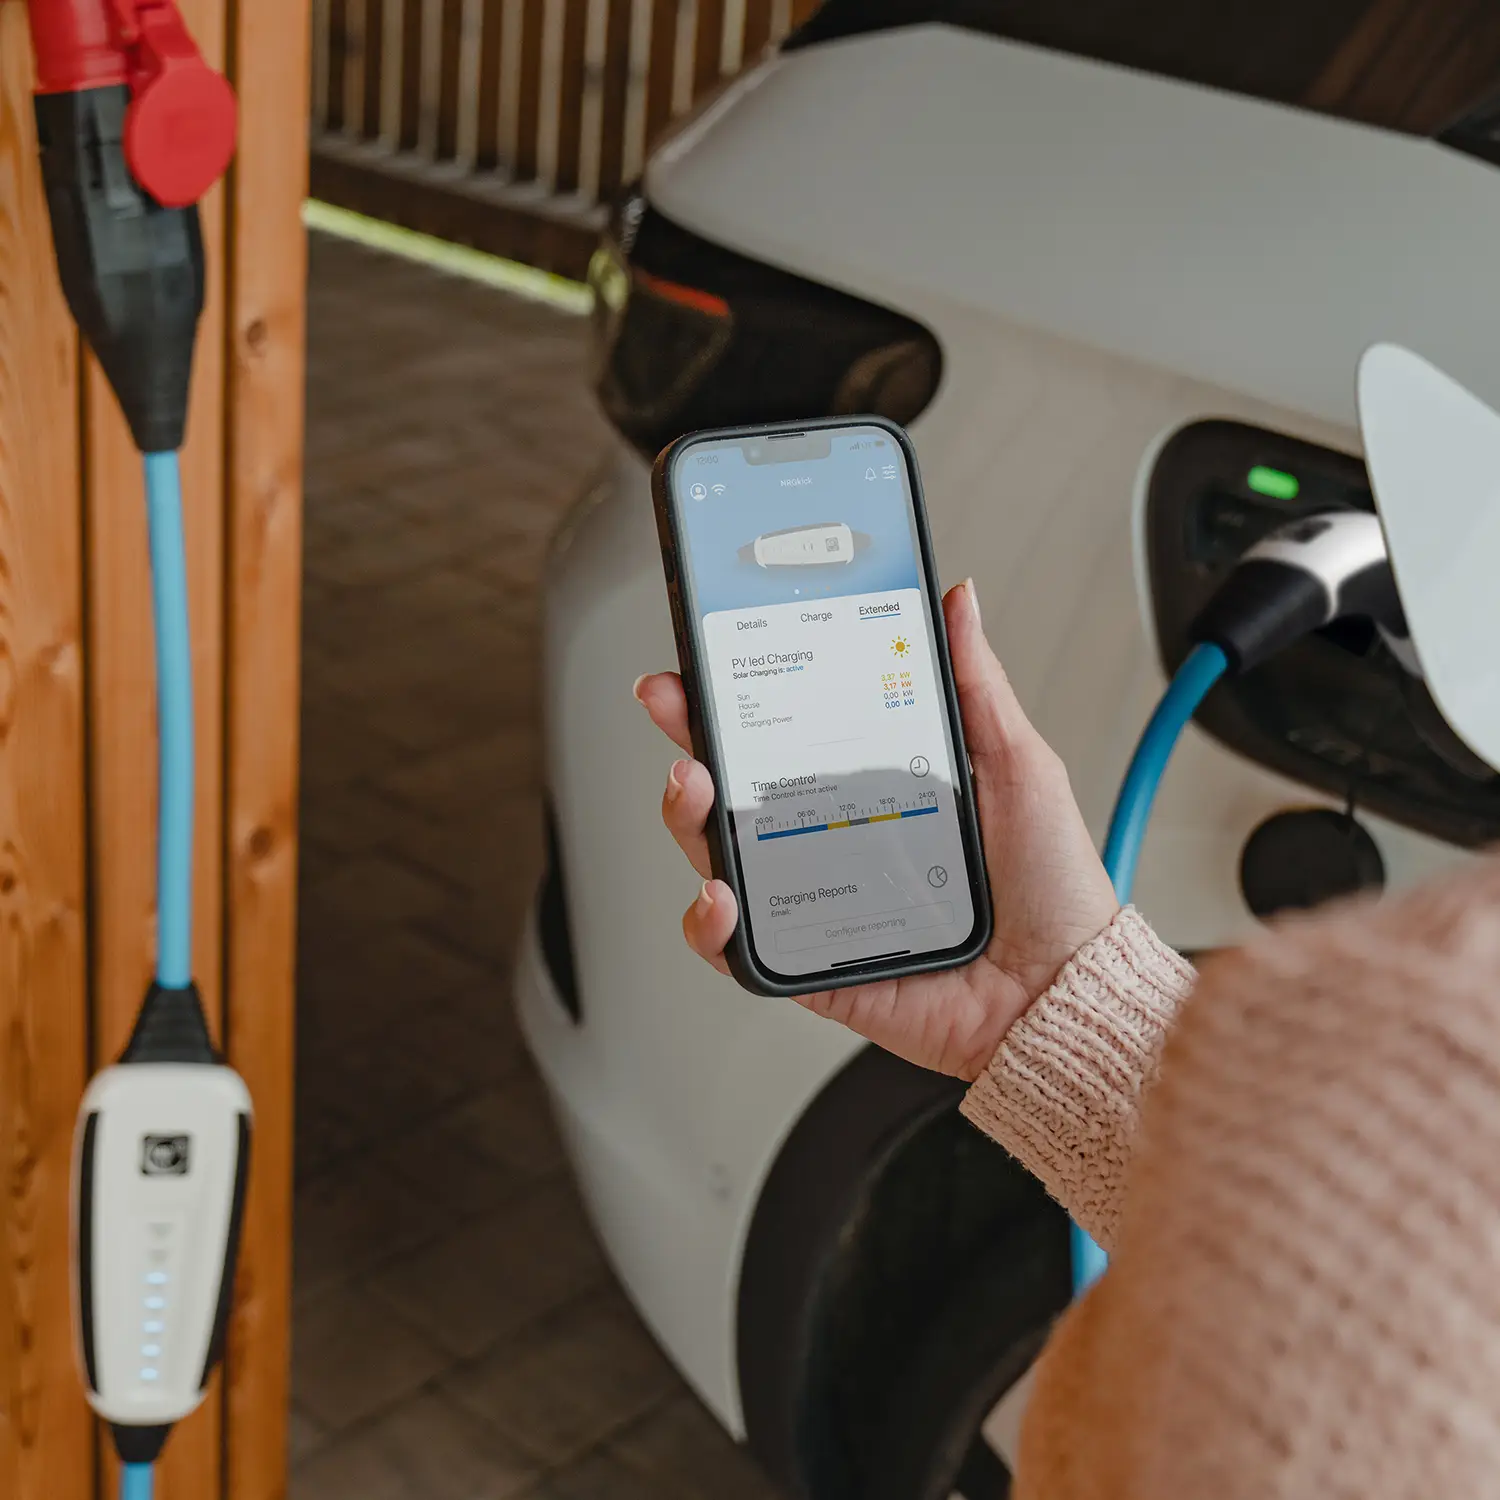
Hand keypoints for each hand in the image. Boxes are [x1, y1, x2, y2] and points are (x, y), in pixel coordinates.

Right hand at [634, 579, 1119, 1080]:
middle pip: (735, 786)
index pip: (787, 730)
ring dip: (688, 819)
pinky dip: (709, 925)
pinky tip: (720, 895)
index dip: (737, 691)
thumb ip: (976, 684)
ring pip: (718, 856)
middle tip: (678, 704)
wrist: (1063, 989)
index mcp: (871, 787)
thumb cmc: (1050, 885)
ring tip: (696, 790)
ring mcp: (814, 901)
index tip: (706, 655)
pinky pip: (735, 948)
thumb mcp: (1016, 764)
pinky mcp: (809, 964)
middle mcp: (831, 839)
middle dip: (691, 737)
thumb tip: (958, 602)